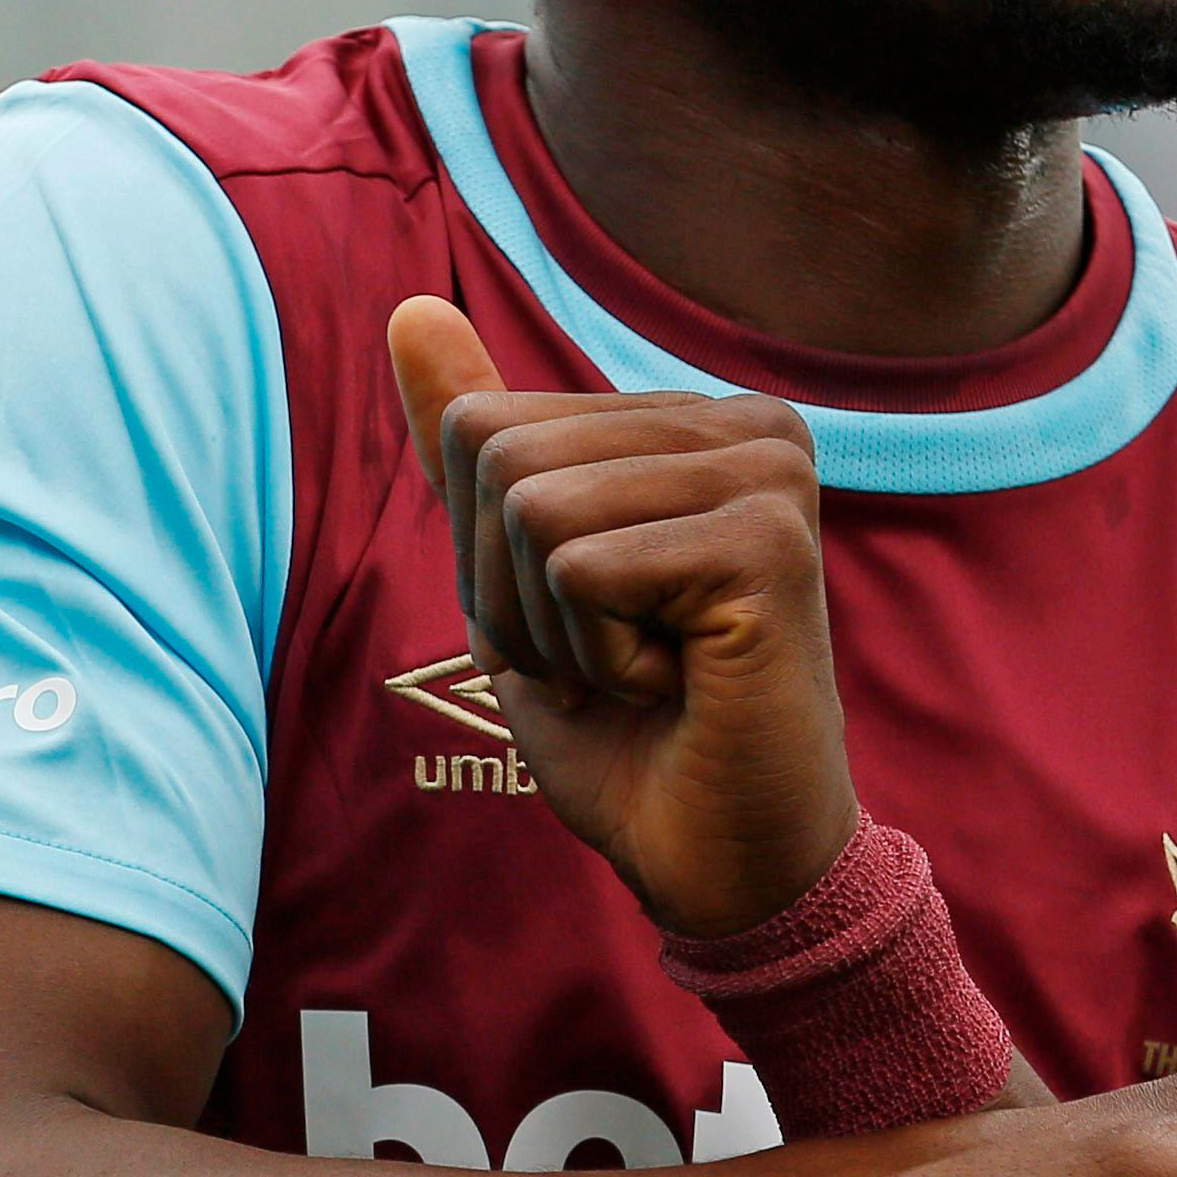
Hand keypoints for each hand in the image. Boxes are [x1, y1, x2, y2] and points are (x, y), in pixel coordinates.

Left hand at [388, 297, 859, 941]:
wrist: (725, 866)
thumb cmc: (627, 731)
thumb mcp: (516, 577)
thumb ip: (473, 445)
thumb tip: (407, 310)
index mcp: (692, 418)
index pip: (483, 427)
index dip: (488, 558)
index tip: (585, 626)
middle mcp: (747, 422)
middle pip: (501, 459)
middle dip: (513, 596)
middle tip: (613, 664)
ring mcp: (769, 474)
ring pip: (534, 509)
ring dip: (556, 630)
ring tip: (646, 674)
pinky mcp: (769, 542)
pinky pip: (581, 567)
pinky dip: (598, 657)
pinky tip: (678, 686)